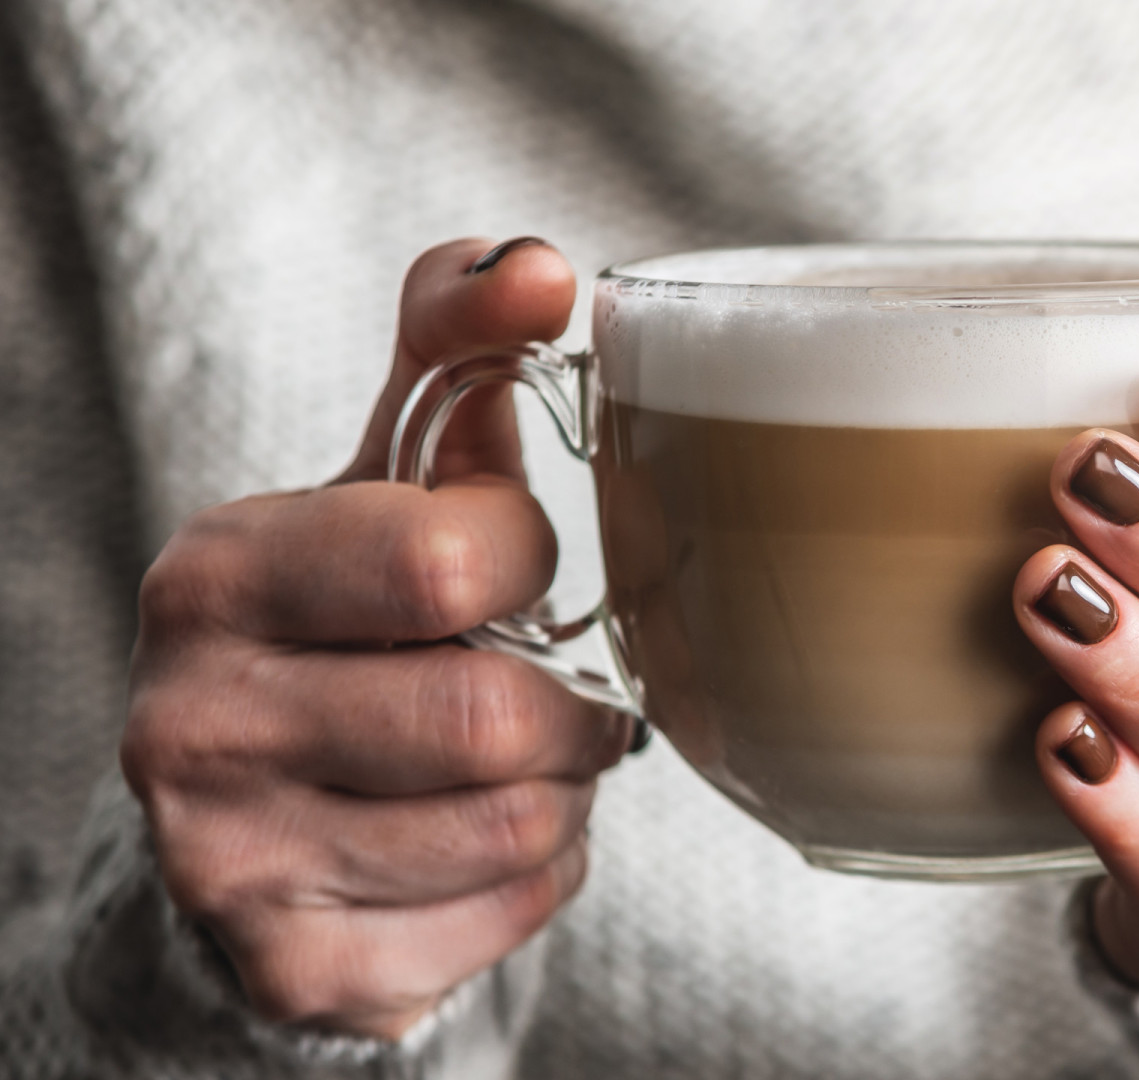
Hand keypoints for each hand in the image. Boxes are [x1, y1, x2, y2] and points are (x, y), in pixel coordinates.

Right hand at [122, 238, 630, 1037]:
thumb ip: (454, 360)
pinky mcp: (303, 969)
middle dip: (564, 699)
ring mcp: (235, 865)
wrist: (252, 827)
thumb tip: (540, 265)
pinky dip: (540, 870)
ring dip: (563, 787)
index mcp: (216, 575)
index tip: (503, 570)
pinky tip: (481, 838)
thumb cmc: (349, 628)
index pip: (449, 555)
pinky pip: (513, 911)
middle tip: (548, 686)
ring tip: (515, 760)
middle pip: (497, 714)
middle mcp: (194, 724)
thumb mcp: (382, 485)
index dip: (525, 562)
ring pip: (521, 822)